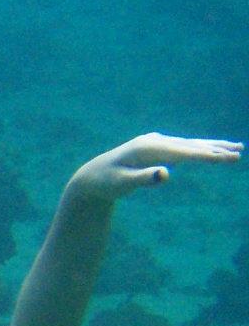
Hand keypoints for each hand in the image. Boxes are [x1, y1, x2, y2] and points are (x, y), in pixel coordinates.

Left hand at [69, 133, 240, 202]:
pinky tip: (210, 150)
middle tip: (239, 153)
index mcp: (148, 148)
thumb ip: (143, 179)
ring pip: (188, 144)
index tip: (228, 158)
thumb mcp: (122, 184)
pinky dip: (198, 148)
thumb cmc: (106, 183)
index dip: (208, 156)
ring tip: (235, 148)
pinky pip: (181, 147)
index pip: (184, 153)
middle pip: (190, 145)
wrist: (91, 177)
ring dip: (211, 146)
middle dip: (216, 149)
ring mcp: (154, 142)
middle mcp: (153, 140)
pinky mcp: (154, 147)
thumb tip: (165, 174)